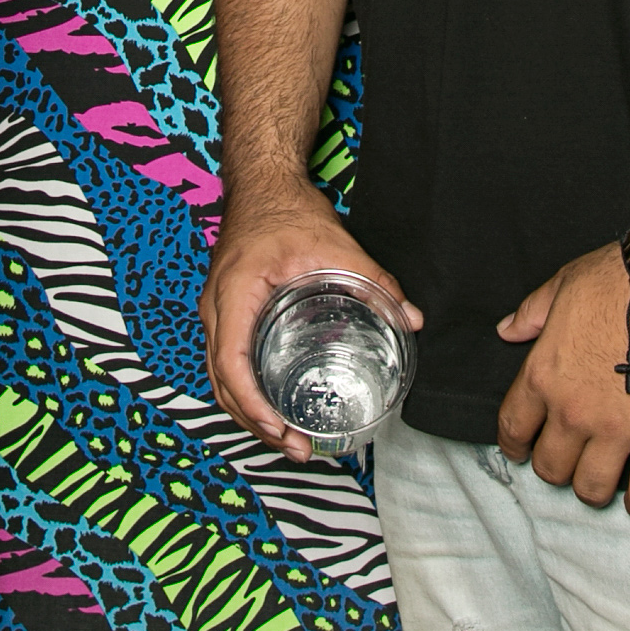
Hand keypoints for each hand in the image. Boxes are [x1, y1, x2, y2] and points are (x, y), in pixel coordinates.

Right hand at [200, 186, 420, 461]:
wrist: (263, 184)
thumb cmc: (287, 210)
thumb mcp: (336, 245)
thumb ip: (376, 282)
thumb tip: (412, 319)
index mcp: (235, 292)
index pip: (230, 361)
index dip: (252, 403)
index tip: (279, 428)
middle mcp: (217, 307)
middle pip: (222, 380)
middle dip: (255, 421)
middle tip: (296, 446)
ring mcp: (217, 311)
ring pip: (220, 376)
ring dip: (249, 412)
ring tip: (288, 438)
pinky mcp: (226, 313)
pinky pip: (226, 361)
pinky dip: (245, 390)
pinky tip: (272, 406)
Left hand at [496, 244, 629, 517]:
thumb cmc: (621, 278)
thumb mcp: (564, 284)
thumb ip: (531, 313)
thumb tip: (506, 330)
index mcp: (544, 374)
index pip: (513, 428)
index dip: (516, 445)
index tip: (523, 450)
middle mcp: (573, 411)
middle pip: (550, 467)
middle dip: (557, 467)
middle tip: (573, 459)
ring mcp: (618, 430)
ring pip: (591, 489)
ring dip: (595, 488)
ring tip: (606, 478)